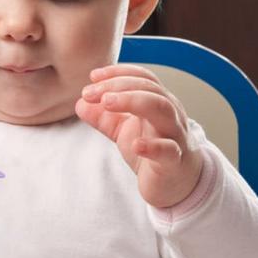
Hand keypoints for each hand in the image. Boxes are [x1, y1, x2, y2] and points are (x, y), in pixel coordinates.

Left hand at [75, 63, 203, 208]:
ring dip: (133, 101)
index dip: (118, 73)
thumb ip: (103, 118)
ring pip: (163, 110)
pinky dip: (152, 146)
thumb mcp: (123, 131)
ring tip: (107, 103)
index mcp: (158, 103)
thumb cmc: (154, 152)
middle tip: (90, 93)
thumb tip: (80, 103)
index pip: (143, 78)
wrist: (177, 184)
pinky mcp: (174, 161)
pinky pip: (168, 150)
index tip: (93, 77)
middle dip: (118, 86)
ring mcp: (175, 136)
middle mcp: (170, 114)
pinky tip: (136, 144)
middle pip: (150, 89)